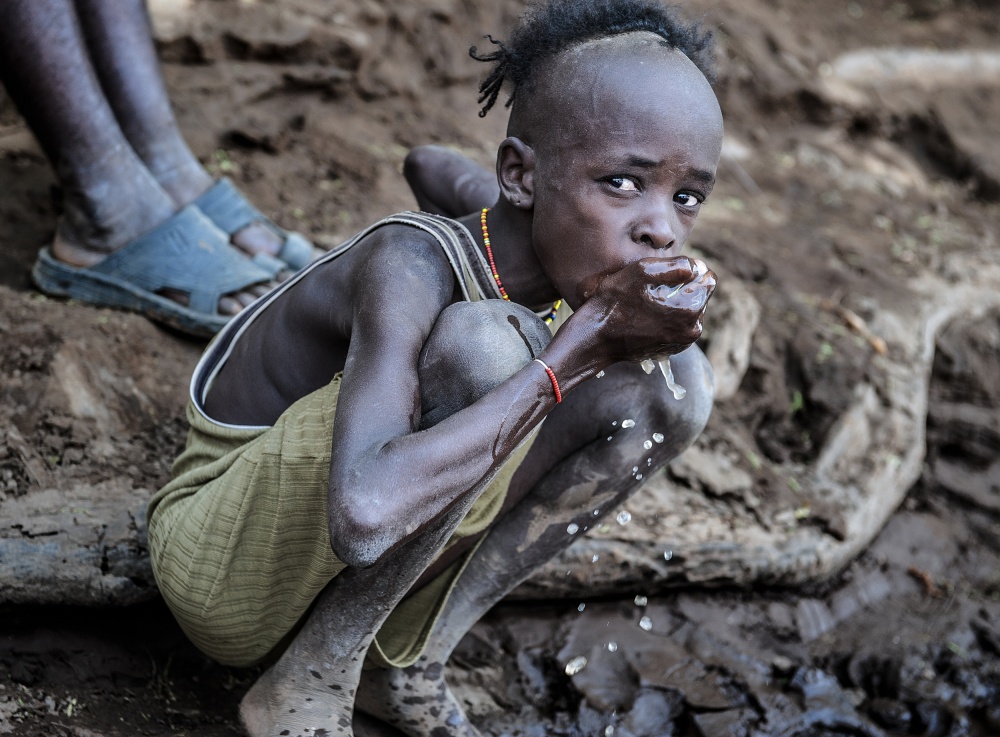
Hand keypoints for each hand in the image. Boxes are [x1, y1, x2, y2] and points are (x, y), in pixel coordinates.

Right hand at [581, 256, 716, 364]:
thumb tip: (697, 267)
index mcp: (690, 308)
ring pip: (689, 311)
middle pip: (699, 295)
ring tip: (647, 304)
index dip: (690, 270)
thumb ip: (678, 265)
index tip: (667, 274)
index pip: (709, 279)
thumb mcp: (642, 271)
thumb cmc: (615, 302)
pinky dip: (667, 318)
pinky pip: (677, 325)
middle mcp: (692, 329)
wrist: (595, 337)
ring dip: (674, 303)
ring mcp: (682, 342)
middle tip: (652, 290)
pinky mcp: (671, 349)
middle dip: (682, 288)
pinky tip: (646, 316)